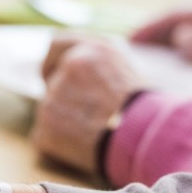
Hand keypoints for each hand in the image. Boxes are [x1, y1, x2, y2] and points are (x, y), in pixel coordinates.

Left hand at [30, 32, 143, 175]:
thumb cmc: (144, 111)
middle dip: (65, 98)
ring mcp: (53, 99)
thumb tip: (70, 65)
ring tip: (93, 132)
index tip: (54, 74)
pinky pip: (46, 137)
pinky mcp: (46, 128)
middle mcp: (68, 69)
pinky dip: (59, 145)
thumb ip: (95, 63)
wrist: (145, 141)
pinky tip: (82, 147)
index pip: (55, 45)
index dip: (53, 62)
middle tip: (89, 115)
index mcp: (90, 51)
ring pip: (50, 111)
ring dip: (64, 122)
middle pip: (52, 83)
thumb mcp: (126, 70)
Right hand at [131, 8, 191, 103]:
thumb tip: (181, 36)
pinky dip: (173, 46)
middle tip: (127, 49)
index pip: (183, 14)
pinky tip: (161, 60)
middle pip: (180, 17)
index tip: (132, 41)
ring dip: (161, 38)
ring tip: (138, 56)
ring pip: (185, 26)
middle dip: (152, 31)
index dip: (154, 26)